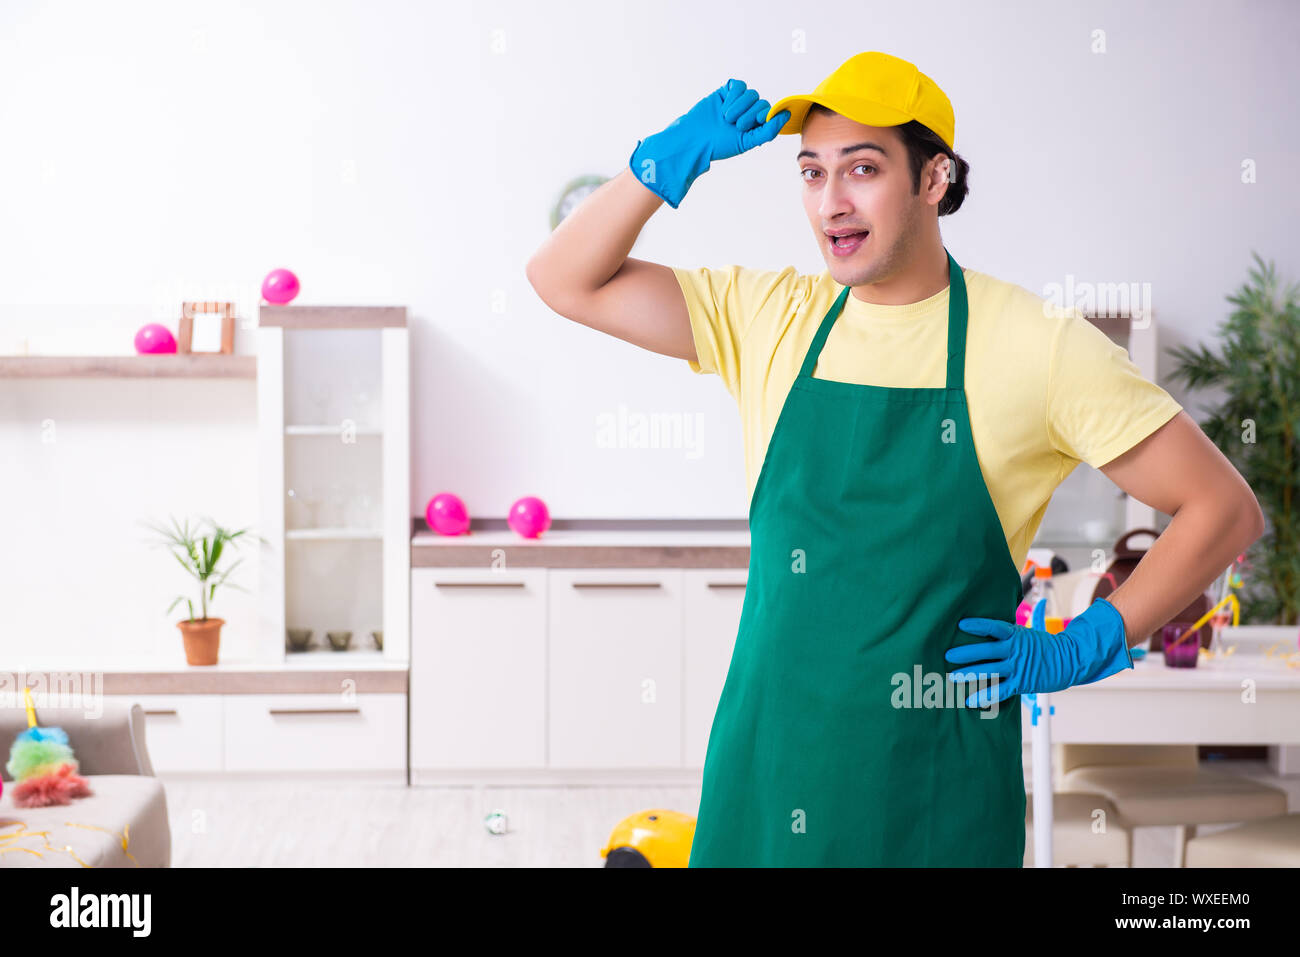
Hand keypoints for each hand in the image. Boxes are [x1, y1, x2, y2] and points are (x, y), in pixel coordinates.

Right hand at [629, 79, 789, 208]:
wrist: (695, 138)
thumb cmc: (720, 145)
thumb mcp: (747, 142)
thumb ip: (768, 130)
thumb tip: (787, 114)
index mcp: (755, 125)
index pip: (769, 112)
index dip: (765, 114)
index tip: (755, 122)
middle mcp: (748, 112)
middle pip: (761, 101)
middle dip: (749, 113)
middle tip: (735, 125)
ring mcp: (737, 101)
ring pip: (751, 93)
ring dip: (739, 106)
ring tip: (726, 118)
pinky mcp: (725, 92)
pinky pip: (738, 86)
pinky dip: (733, 95)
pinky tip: (723, 106)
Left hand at [944, 597, 1133, 707]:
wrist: (1069, 660)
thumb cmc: (1043, 645)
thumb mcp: (1028, 630)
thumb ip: (1011, 628)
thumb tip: (1005, 616)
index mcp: (1015, 634)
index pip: (994, 627)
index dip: (979, 625)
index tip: (962, 624)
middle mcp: (1014, 650)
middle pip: (986, 650)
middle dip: (966, 653)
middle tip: (948, 655)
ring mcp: (1017, 667)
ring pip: (990, 671)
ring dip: (970, 674)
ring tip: (953, 677)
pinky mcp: (1021, 683)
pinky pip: (1000, 690)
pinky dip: (985, 696)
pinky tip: (970, 699)